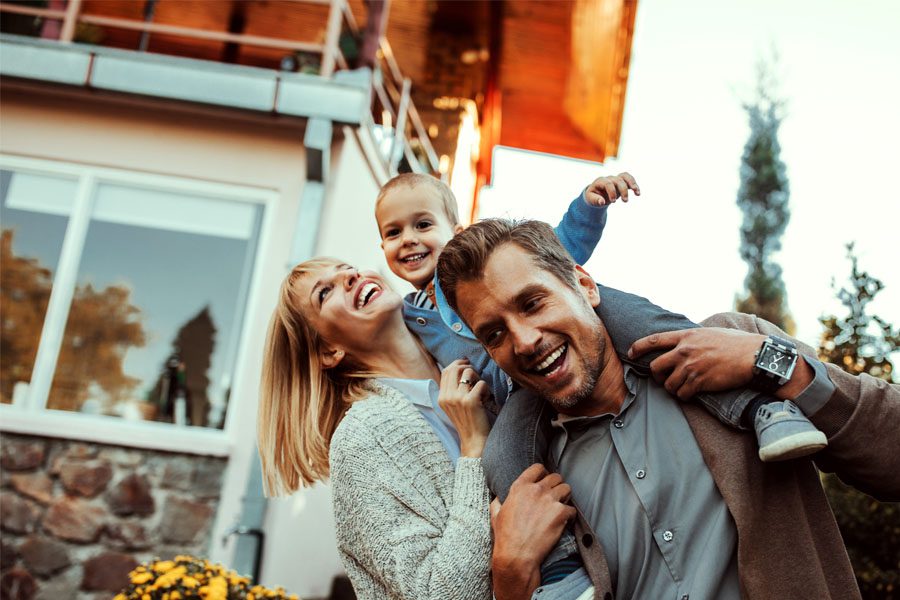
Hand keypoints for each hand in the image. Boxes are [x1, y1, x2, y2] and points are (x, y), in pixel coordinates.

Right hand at [438, 359, 490, 456]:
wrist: (474, 441)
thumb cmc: (467, 422)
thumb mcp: (453, 406)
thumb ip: (453, 390)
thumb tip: (460, 368)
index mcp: (441, 397)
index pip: (446, 371)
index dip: (457, 363)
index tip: (466, 363)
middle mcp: (447, 397)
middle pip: (455, 368)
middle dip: (468, 366)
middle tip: (476, 374)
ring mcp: (458, 399)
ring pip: (469, 373)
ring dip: (478, 378)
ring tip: (481, 390)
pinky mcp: (471, 401)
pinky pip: (481, 383)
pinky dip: (486, 389)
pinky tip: (486, 399)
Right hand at [490, 464, 575, 599]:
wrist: (517, 555)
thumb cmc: (505, 537)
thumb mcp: (496, 514)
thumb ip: (498, 501)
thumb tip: (498, 498)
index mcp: (520, 487)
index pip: (538, 468)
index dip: (543, 473)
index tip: (545, 480)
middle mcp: (536, 490)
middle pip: (556, 477)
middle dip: (557, 485)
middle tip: (555, 496)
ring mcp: (549, 500)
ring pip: (567, 489)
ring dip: (565, 497)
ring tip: (561, 507)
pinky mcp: (560, 513)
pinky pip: (572, 509)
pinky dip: (569, 516)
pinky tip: (564, 522)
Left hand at [584, 172, 639, 205]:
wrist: (596, 194)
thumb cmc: (593, 197)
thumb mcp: (590, 200)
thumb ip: (595, 200)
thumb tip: (602, 202)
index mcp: (600, 181)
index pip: (608, 183)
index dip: (612, 192)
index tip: (613, 202)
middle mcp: (608, 178)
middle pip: (618, 180)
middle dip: (623, 190)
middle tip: (625, 201)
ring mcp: (615, 179)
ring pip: (625, 177)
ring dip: (632, 184)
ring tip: (637, 193)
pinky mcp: (621, 182)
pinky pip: (629, 179)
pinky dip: (634, 185)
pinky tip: (638, 193)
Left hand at [628, 328, 765, 399]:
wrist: (752, 356)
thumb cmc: (735, 343)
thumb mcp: (709, 333)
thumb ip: (692, 338)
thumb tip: (683, 343)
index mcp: (685, 337)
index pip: (653, 340)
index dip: (638, 347)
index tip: (630, 352)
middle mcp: (684, 351)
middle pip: (655, 367)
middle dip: (657, 375)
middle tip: (665, 378)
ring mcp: (690, 367)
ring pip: (668, 384)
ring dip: (673, 388)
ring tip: (683, 387)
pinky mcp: (699, 382)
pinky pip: (682, 394)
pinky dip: (685, 396)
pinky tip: (692, 394)